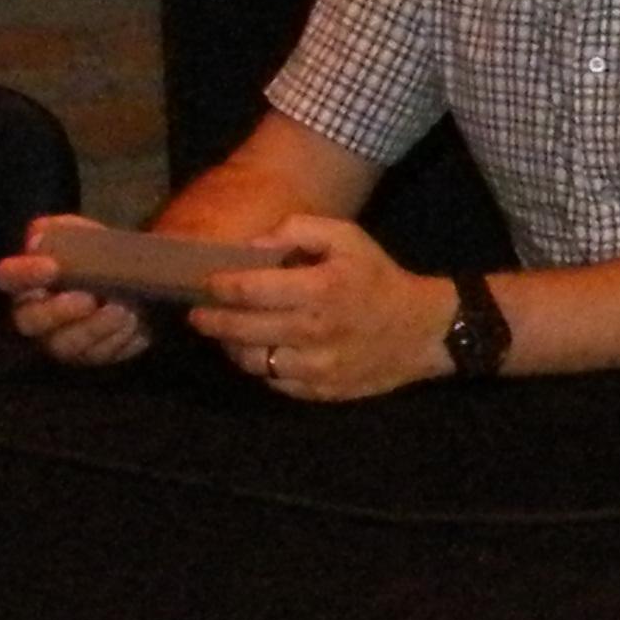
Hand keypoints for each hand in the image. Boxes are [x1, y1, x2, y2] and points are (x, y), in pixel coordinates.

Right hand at [0, 213, 151, 366]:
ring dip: (97, 330)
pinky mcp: (93, 355)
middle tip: (90, 299)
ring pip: (68, 346)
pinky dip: (121, 341)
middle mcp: (36, 317)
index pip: (8, 277)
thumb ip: (58, 232)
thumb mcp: (77, 233)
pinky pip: (102, 355)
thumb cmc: (94, 252)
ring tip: (125, 312)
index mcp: (25, 282)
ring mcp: (63, 341)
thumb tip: (40, 239)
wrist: (134, 275)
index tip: (52, 267)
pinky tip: (137, 327)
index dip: (25, 274)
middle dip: (60, 312)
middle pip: (31, 323)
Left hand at [185, 215, 447, 400]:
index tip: (205, 283)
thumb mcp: (349, 238)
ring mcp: (315, 366)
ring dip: (231, 347)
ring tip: (225, 334)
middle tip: (197, 313)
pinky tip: (259, 351)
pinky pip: (274, 382)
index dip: (218, 287)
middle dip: (211, 320)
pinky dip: (259, 368)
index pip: (248, 290)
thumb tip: (255, 245)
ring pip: (251, 361)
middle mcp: (312, 331)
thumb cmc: (378, 279)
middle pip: (241, 329)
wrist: (422, 331)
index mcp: (319, 290)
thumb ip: (299, 230)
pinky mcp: (319, 390)